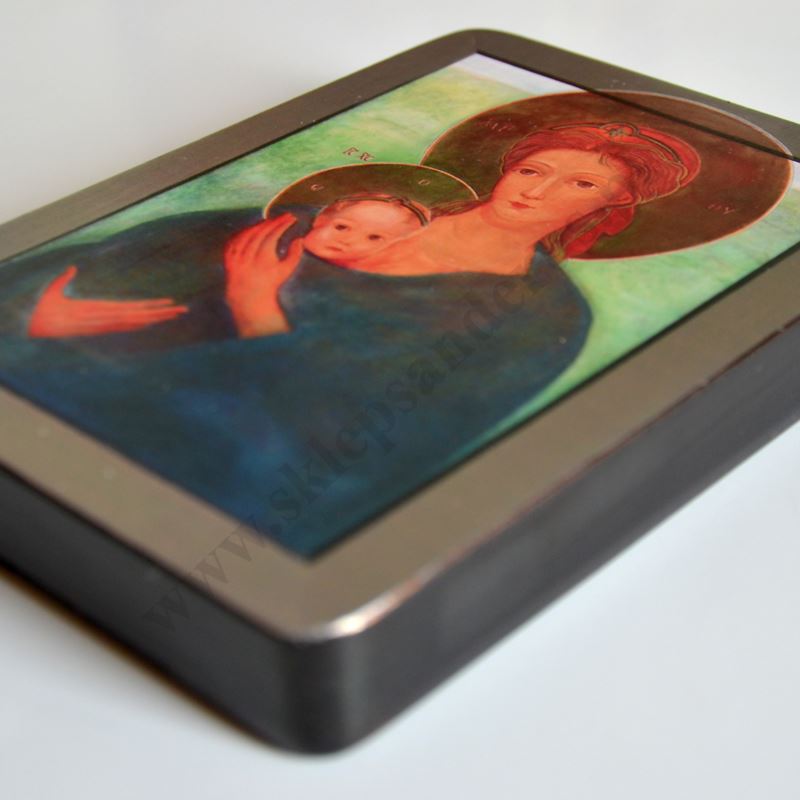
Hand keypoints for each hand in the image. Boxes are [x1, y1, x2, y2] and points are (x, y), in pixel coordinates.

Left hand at [28, 266, 187, 337]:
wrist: (33, 323)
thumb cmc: (41, 310)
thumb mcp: (54, 290)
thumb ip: (65, 279)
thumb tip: (72, 268)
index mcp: (101, 309)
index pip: (132, 307)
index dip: (151, 305)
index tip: (168, 302)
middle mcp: (107, 316)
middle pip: (142, 313)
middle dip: (163, 312)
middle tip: (183, 310)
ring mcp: (104, 321)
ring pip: (137, 318)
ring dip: (158, 316)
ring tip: (176, 313)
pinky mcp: (97, 323)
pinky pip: (122, 322)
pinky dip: (139, 320)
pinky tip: (152, 318)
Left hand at [224, 214, 303, 337]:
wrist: (249, 296)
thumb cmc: (271, 282)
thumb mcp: (285, 271)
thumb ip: (295, 255)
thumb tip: (299, 239)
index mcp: (264, 261)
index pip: (273, 235)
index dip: (282, 224)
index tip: (291, 218)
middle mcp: (249, 258)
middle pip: (261, 232)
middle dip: (274, 222)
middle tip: (283, 217)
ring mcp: (237, 257)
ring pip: (248, 232)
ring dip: (260, 224)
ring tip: (270, 221)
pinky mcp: (229, 256)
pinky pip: (237, 237)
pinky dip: (246, 231)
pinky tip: (254, 228)